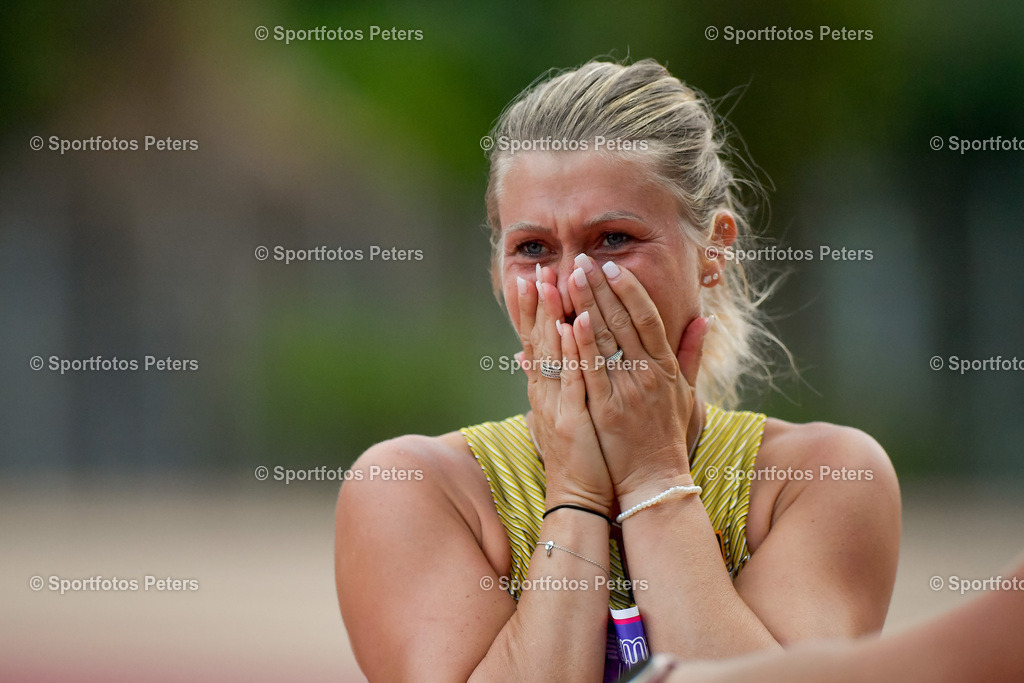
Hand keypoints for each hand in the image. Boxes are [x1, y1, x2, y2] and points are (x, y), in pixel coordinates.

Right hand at [517, 265, 613, 514]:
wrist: (578, 497)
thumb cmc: (577, 455)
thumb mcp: (558, 412)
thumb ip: (548, 381)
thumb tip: (526, 358)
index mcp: (546, 388)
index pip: (535, 340)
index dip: (530, 309)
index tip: (530, 275)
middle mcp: (546, 391)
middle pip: (538, 339)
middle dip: (536, 302)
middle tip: (536, 267)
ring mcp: (557, 404)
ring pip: (553, 352)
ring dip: (551, 315)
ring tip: (551, 282)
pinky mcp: (573, 419)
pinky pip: (573, 379)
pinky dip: (574, 351)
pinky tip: (575, 325)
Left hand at [566, 255, 712, 510]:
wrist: (654, 481)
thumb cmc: (668, 437)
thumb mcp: (687, 393)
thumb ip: (692, 354)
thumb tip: (705, 318)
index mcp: (664, 367)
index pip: (648, 317)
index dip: (630, 289)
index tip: (612, 266)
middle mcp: (647, 373)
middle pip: (623, 320)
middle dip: (601, 288)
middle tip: (582, 260)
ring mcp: (626, 390)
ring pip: (605, 339)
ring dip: (586, 305)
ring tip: (569, 277)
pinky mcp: (605, 408)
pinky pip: (592, 370)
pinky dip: (581, 345)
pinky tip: (569, 321)